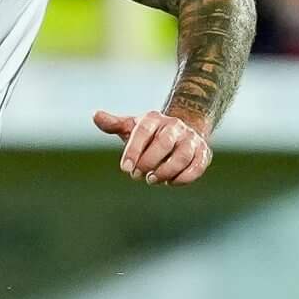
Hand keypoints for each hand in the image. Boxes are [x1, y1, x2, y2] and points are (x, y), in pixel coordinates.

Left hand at [93, 107, 211, 185]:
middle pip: (164, 143)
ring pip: (182, 156)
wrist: (181, 133)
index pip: (143, 131)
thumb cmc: (151, 134)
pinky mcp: (203, 154)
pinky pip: (196, 167)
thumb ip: (114, 124)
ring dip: (165, 172)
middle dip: (149, 162)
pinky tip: (169, 182)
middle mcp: (175, 126)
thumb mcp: (132, 127)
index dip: (133, 151)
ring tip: (152, 180)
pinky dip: (182, 178)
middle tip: (137, 175)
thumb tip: (95, 115)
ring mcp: (191, 140)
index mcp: (155, 119)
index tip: (125, 169)